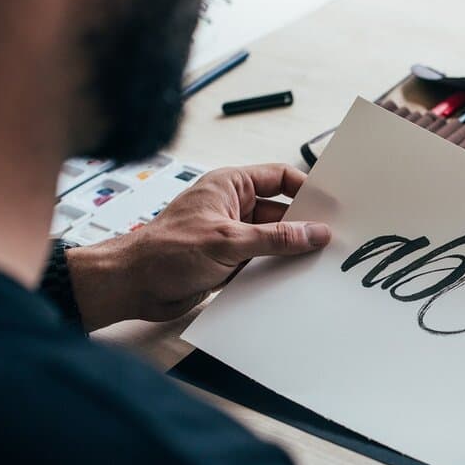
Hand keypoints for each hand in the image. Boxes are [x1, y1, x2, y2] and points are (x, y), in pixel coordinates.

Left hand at [66, 164, 330, 330]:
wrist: (132, 286)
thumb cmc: (165, 252)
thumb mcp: (228, 241)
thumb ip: (275, 238)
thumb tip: (314, 233)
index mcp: (230, 186)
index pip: (279, 177)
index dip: (306, 189)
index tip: (331, 206)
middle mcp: (233, 207)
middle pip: (281, 211)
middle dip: (304, 225)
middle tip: (332, 238)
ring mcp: (232, 235)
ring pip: (274, 239)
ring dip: (291, 251)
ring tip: (319, 263)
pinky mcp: (229, 261)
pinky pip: (263, 261)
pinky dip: (277, 269)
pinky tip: (295, 280)